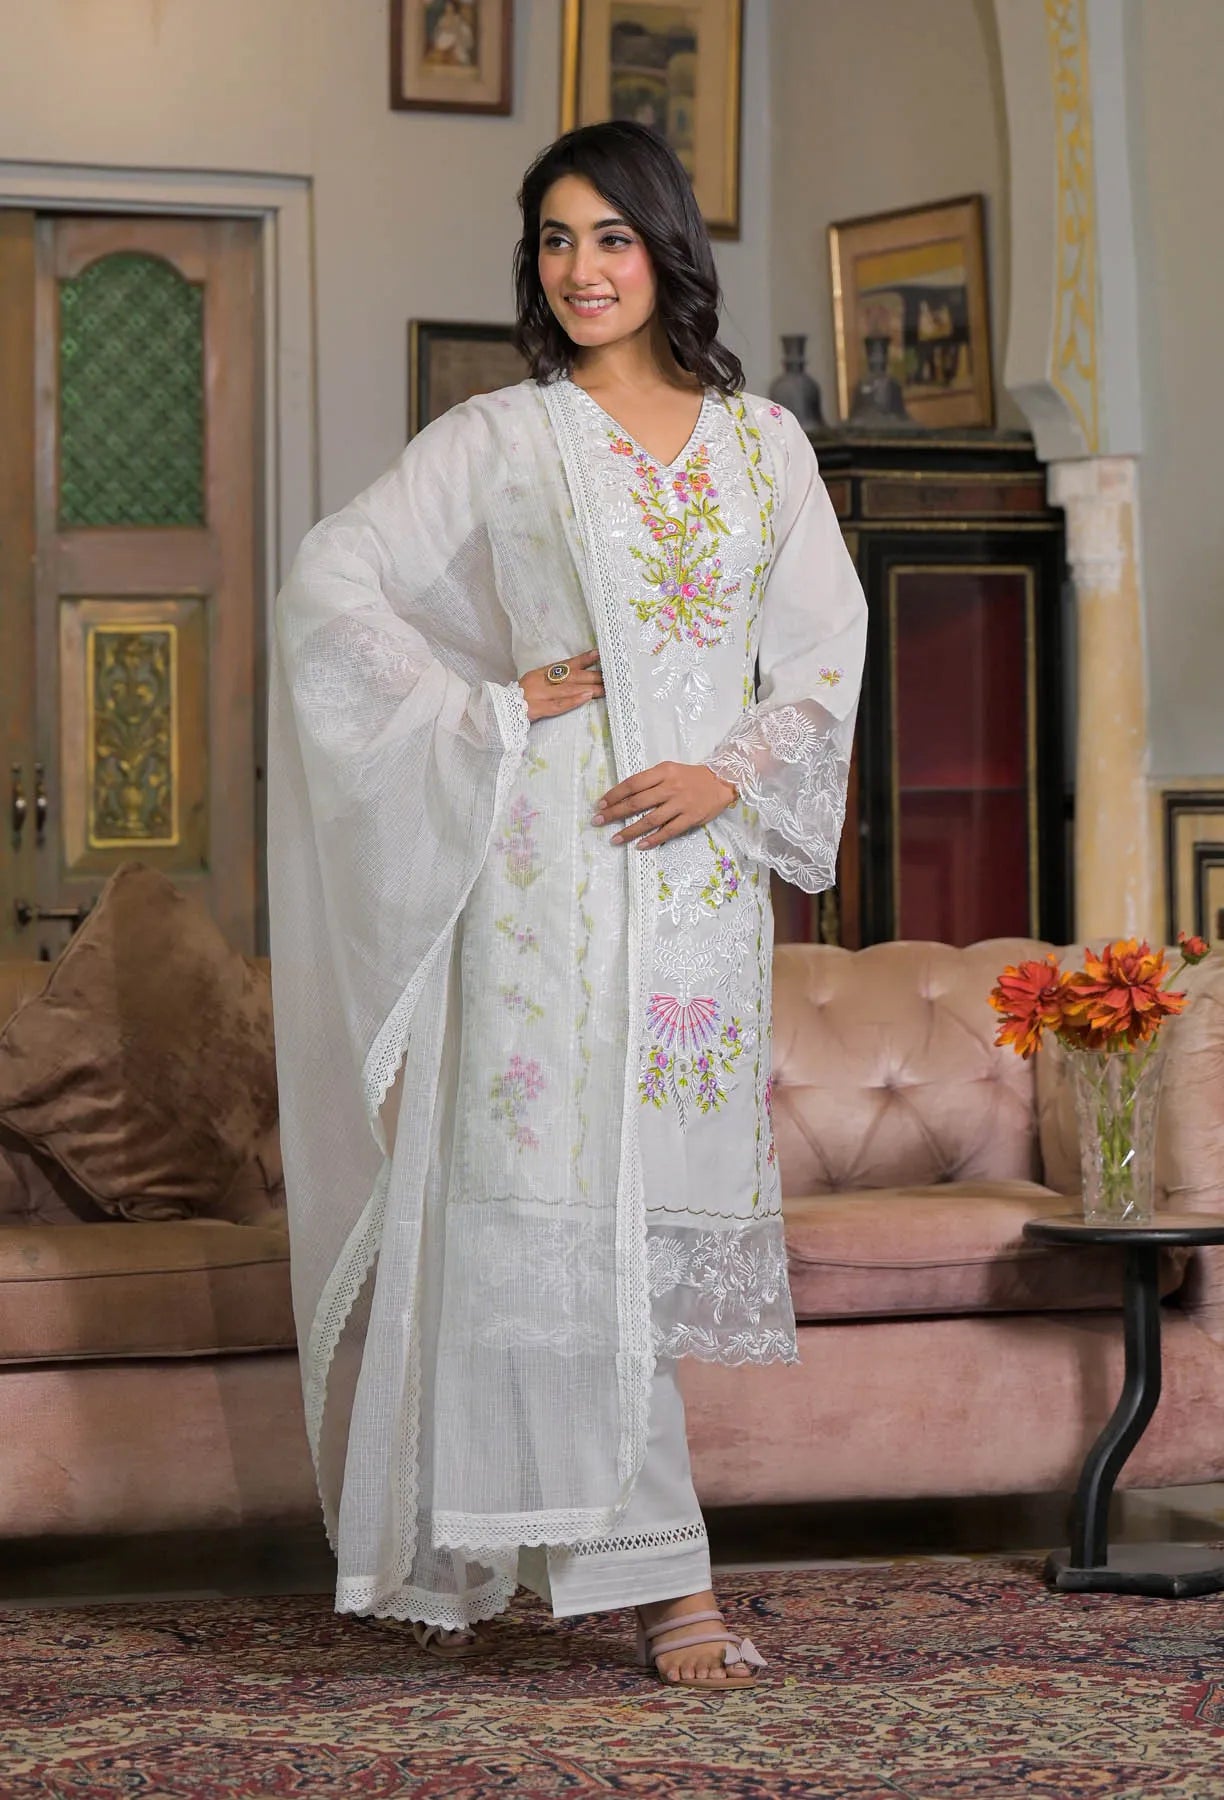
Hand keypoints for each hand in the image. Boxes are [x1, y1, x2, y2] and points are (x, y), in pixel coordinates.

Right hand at [517, 649, 603, 721]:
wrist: (498, 710)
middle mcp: (541, 681)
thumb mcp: (533, 683)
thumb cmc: (519, 698)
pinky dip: (574, 700)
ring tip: (605, 688)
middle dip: (592, 676)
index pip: (566, 664)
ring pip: (569, 689)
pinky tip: (587, 697)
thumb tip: (575, 679)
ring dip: (589, 688)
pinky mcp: (538, 708)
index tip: (600, 654)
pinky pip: (559, 704)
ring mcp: (540, 694)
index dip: (584, 659)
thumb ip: (550, 681)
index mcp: (541, 673)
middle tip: (610, 677)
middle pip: (572, 677)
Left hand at [593, 760, 737, 849]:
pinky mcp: (690, 819)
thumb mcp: (669, 770)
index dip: (614, 794)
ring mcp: (680, 804)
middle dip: (614, 813)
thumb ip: (650, 781)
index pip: (633, 783)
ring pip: (650, 820)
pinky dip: (653, 840)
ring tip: (615, 839)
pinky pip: (668, 831)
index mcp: (663, 772)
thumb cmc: (690, 777)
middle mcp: (670, 787)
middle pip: (637, 802)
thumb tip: (624, 796)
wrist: (721, 782)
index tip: (600, 804)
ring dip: (630, 831)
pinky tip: (640, 846)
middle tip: (598, 821)